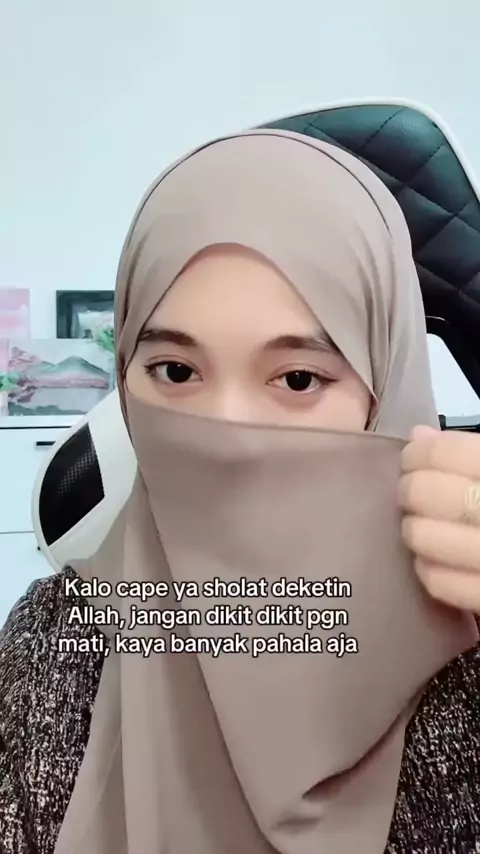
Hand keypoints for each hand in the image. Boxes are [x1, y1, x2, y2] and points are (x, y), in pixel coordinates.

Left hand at [399, 425, 479, 612]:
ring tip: (423, 525)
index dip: (418, 453)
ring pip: (424, 538)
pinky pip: (442, 583)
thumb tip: (420, 436)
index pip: (446, 452)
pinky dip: (428, 569)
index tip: (413, 457)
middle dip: (410, 490)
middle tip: (414, 492)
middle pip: (426, 493)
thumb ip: (473, 449)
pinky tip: (436, 560)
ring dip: (414, 530)